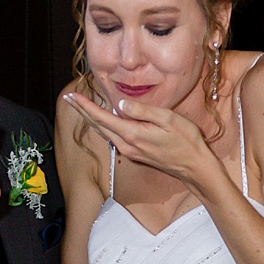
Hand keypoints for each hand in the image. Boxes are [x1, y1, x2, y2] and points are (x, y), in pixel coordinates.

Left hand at [62, 86, 216, 190]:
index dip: (85, 106)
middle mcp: (126, 144)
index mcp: (132, 134)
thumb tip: (120, 104)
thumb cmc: (186, 140)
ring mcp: (130, 150)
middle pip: (98, 125)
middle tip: (68, 98)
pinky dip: (103, 125)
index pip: (101, 117)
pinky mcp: (135, 153)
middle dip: (82, 111)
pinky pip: (113, 137)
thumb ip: (142, 111)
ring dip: (91, 118)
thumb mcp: (167, 119)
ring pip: (104, 132)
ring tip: (80, 106)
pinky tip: (102, 119)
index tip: (71, 96)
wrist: (195, 167)